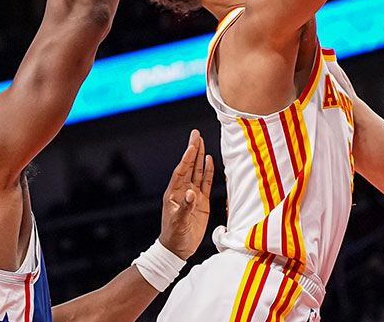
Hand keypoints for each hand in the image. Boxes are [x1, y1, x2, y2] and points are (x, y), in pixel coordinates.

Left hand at [158, 130, 214, 258]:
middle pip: (189, 166)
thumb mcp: (178, 223)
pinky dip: (208, 172)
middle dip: (193, 150)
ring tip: (202, 141)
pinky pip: (205, 183)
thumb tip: (193, 193)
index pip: (181, 171)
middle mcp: (183, 191)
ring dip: (200, 157)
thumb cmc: (174, 237)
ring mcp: (193, 195)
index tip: (192, 146)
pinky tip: (210, 161)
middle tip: (196, 134)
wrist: (178, 249)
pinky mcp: (201, 202)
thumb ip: (186, 207)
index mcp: (174, 194)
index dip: (187, 159)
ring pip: (197, 172)